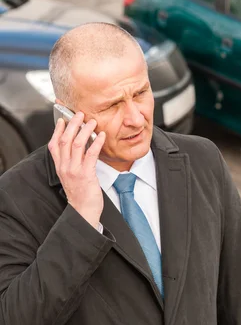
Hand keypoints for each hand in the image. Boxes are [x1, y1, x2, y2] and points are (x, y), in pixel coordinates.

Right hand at [48, 112, 105, 228]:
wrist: (84, 211)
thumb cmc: (80, 193)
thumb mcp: (71, 176)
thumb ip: (71, 161)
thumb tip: (79, 145)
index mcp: (59, 166)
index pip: (54, 144)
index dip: (57, 130)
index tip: (63, 118)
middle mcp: (64, 167)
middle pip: (65, 140)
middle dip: (72, 124)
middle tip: (80, 114)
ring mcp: (74, 170)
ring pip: (76, 144)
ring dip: (85, 130)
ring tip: (92, 121)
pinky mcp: (86, 174)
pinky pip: (90, 154)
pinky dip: (96, 142)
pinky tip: (101, 136)